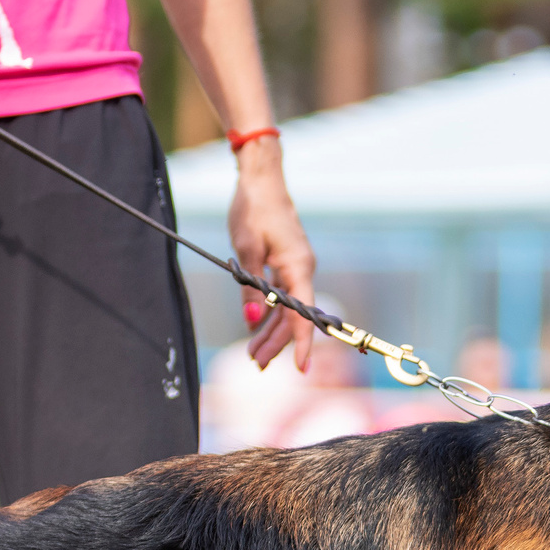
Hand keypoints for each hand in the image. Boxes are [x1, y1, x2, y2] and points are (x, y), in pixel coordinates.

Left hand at [228, 141, 315, 371]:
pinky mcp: (286, 261)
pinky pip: (281, 294)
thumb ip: (250, 289)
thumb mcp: (246, 250)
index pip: (303, 314)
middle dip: (276, 343)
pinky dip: (269, 311)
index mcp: (298, 267)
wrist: (261, 180)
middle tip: (256, 365)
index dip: (302, 344)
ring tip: (253, 353)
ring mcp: (295, 266)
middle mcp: (302, 269)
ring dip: (270, 330)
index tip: (301, 369)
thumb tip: (251, 322)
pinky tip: (257, 326)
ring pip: (286, 307)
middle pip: (292, 316)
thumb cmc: (253, 209)